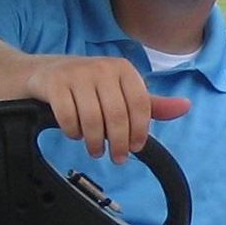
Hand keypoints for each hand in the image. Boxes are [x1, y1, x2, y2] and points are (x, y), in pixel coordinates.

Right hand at [23, 55, 190, 160]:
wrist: (40, 73)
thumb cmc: (86, 86)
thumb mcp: (119, 91)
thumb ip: (150, 103)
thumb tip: (185, 107)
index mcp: (123, 69)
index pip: (140, 105)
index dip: (140, 131)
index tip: (135, 148)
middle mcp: (102, 67)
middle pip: (117, 115)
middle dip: (118, 143)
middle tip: (117, 157)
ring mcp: (76, 73)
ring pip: (93, 119)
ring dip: (95, 142)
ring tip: (95, 149)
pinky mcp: (54, 83)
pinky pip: (68, 117)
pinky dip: (72, 132)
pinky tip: (74, 134)